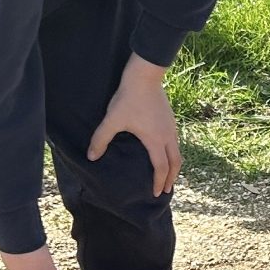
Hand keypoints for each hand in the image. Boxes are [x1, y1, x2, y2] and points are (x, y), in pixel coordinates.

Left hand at [88, 55, 180, 194]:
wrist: (145, 76)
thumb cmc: (129, 98)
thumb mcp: (112, 120)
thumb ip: (101, 139)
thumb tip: (92, 157)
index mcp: (155, 140)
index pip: (161, 167)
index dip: (158, 182)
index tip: (155, 193)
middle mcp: (167, 136)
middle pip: (175, 163)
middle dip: (171, 178)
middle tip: (166, 189)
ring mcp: (171, 127)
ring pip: (178, 152)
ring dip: (174, 166)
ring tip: (169, 174)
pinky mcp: (170, 119)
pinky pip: (175, 142)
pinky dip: (173, 153)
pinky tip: (165, 151)